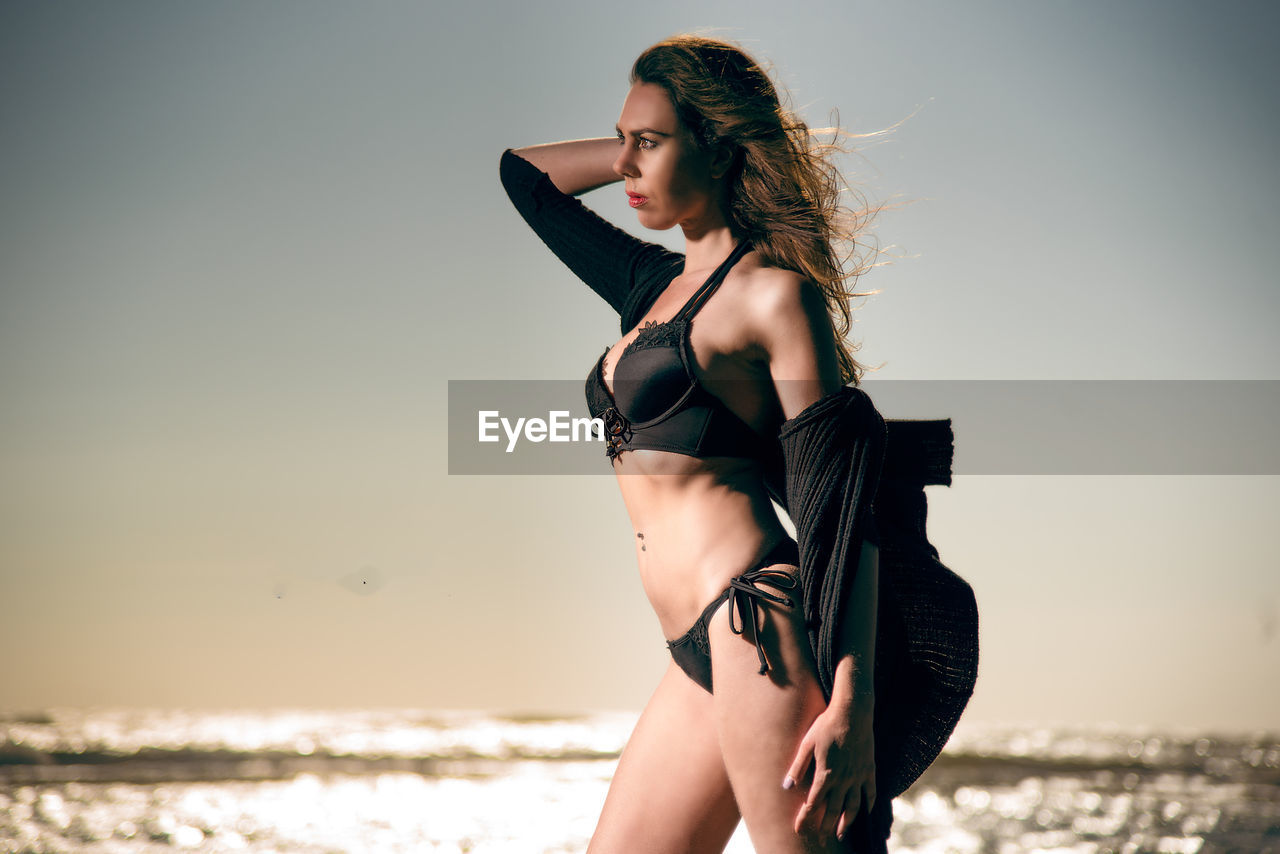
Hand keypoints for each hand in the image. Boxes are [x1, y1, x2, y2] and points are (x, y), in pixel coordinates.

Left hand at [783, 693, 875, 840]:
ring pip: (853, 806)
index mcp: (826, 774)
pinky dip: (867, 804)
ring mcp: (858, 776)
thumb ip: (798, 766)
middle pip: (834, 810)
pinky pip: (870, 792)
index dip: (805, 817)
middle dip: (825, 826)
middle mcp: (843, 779)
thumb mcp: (807, 743)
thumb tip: (786, 786)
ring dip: (846, 822)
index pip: (813, 803)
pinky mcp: (869, 769)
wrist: (852, 712)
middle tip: (821, 840)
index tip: (798, 829)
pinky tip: (865, 812)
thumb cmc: (826, 725)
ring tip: (841, 834)